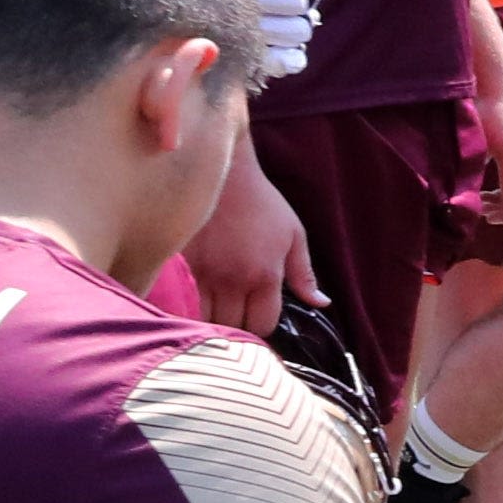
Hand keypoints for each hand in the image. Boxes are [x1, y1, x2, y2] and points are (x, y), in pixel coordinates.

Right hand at [185, 145, 303, 334]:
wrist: (223, 174)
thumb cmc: (263, 203)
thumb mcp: (294, 235)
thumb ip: (305, 275)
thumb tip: (321, 304)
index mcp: (264, 276)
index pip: (262, 324)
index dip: (262, 326)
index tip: (258, 316)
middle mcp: (233, 280)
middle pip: (232, 328)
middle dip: (237, 327)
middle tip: (237, 314)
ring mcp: (203, 274)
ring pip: (204, 319)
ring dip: (211, 320)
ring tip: (217, 309)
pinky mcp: (181, 264)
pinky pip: (182, 300)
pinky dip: (190, 305)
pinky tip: (196, 298)